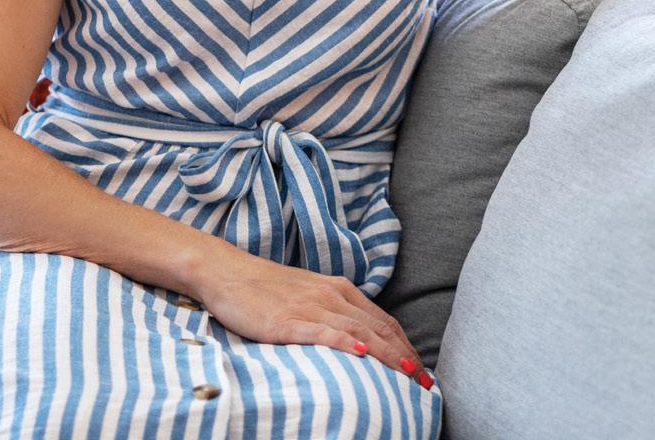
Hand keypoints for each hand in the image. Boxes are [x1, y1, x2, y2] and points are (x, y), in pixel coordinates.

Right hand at [191, 249, 432, 386]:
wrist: (227, 272)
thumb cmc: (264, 288)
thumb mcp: (306, 295)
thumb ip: (332, 311)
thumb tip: (358, 339)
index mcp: (337, 288)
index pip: (383, 320)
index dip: (406, 345)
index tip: (423, 369)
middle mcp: (330, 295)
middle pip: (379, 328)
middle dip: (406, 355)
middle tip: (427, 382)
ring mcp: (310, 306)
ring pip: (359, 331)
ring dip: (388, 354)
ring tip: (409, 374)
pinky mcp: (288, 320)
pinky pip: (323, 331)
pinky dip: (346, 342)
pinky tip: (361, 355)